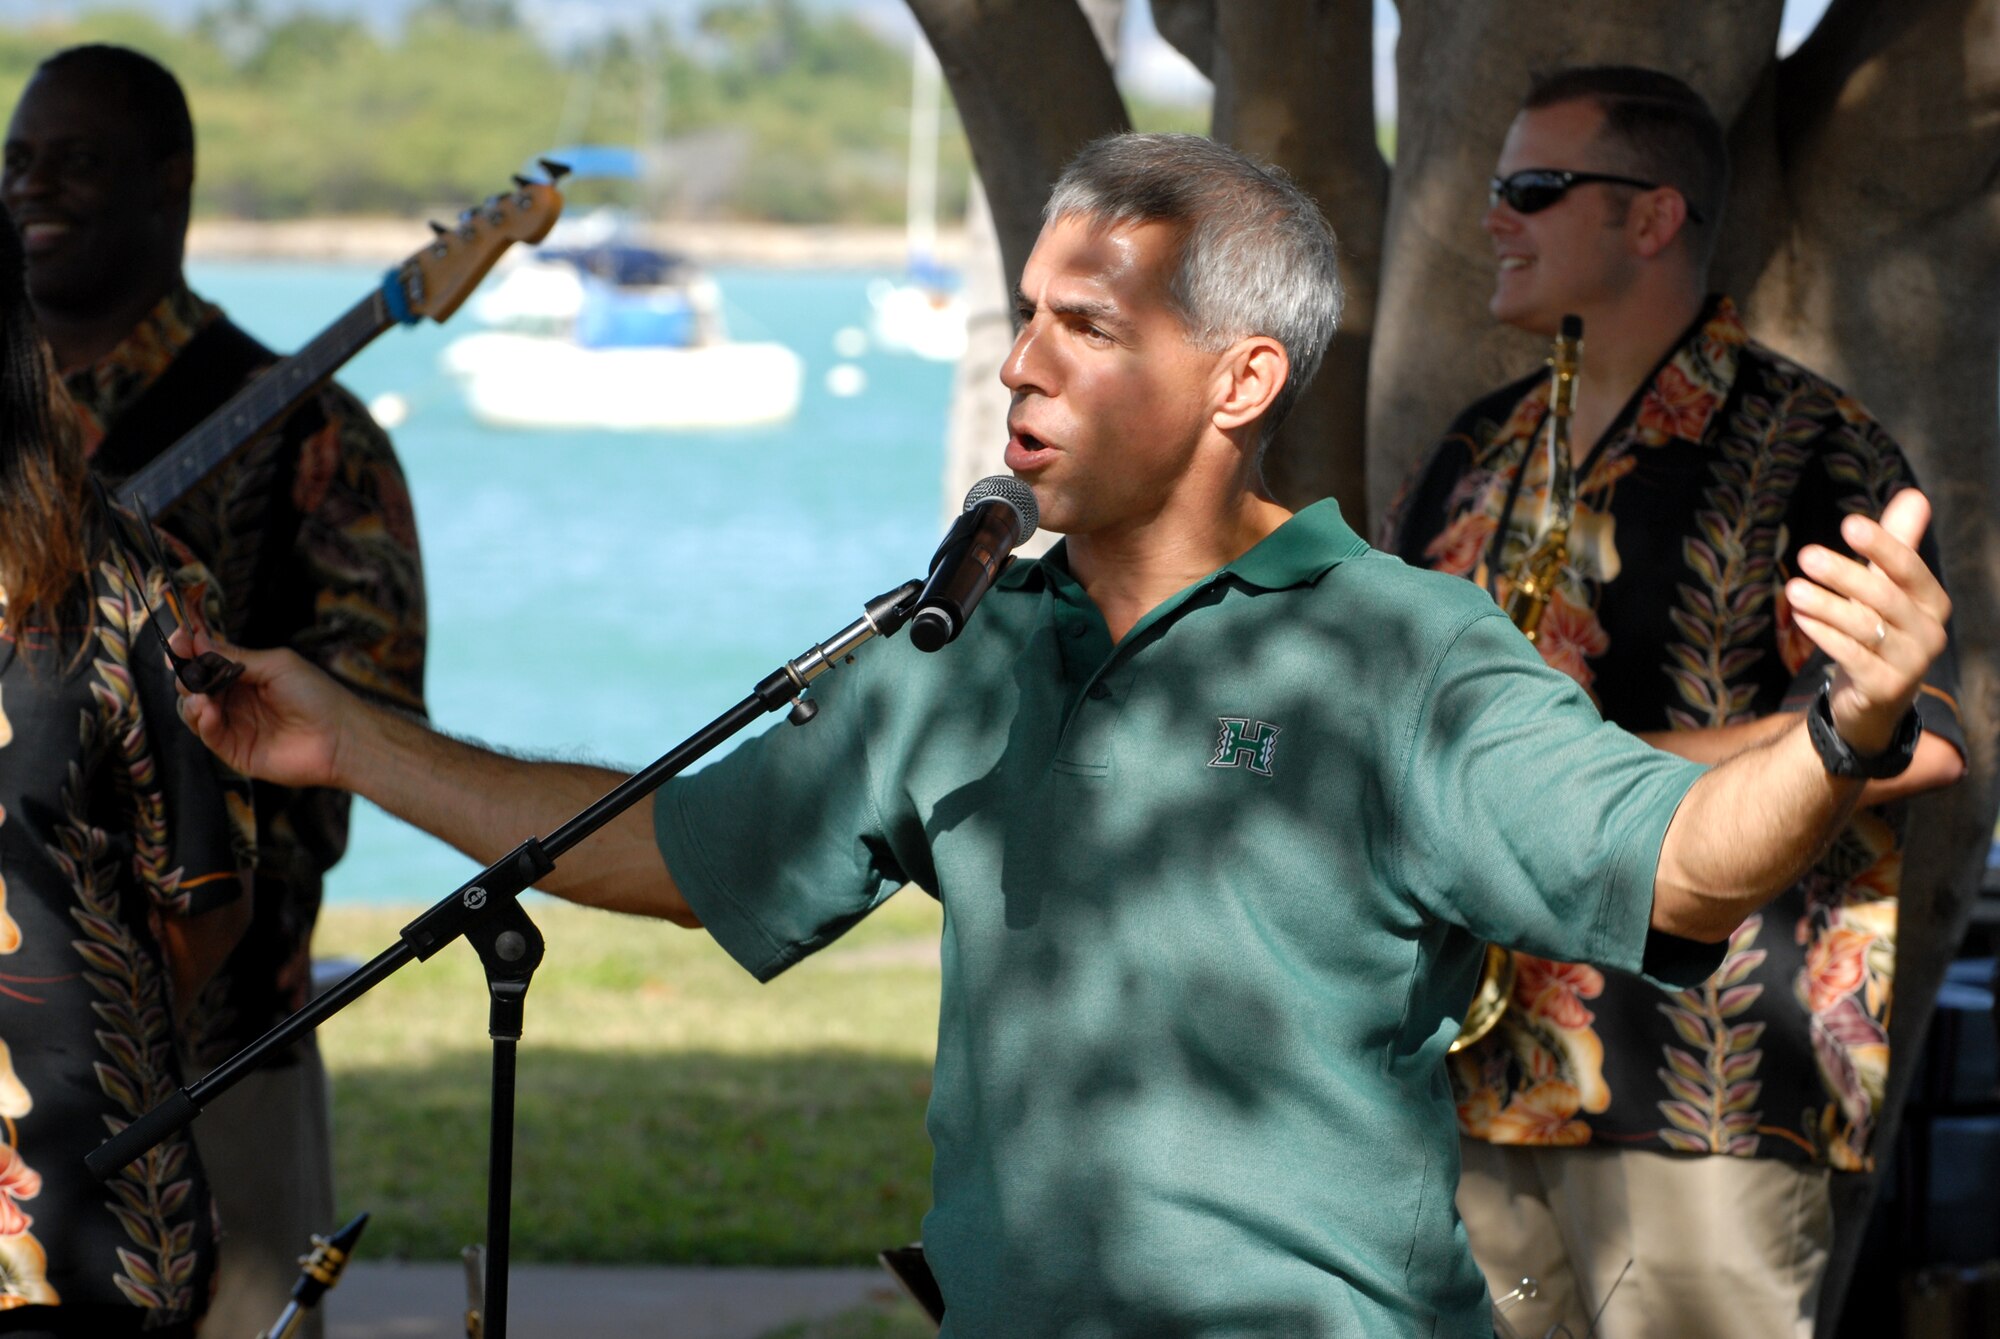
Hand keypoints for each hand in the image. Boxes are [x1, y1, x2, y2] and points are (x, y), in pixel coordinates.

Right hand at [169, 624, 351, 789]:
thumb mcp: (276, 665)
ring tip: (201, 696)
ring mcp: (233, 724)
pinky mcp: (234, 750)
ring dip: (190, 700)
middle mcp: (235, 698)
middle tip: (188, 669)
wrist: (340, 737)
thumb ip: (236, 656)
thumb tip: (198, 641)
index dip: (189, 650)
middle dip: (186, 674)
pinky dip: (202, 721)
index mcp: (244, 674)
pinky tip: (208, 711)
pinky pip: (207, 735)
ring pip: (192, 710)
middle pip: (193, 685)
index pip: (206, 660)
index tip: (179, 641)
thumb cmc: (317, 695)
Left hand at [1784, 488, 1950, 754]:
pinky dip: (1825, 635)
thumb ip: (1898, 545)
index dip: (1883, 545)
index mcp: (1933, 603)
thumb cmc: (1880, 632)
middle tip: (1805, 555)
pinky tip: (1800, 618)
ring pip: (1864, 628)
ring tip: (1792, 589)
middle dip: (1844, 575)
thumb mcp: (1889, 588)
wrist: (1875, 702)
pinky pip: (1852, 657)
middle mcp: (1929, 633)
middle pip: (1884, 597)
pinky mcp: (1885, 688)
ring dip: (1826, 606)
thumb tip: (1914, 495)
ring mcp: (1910, 664)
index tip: (1850, 523)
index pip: (1909, 568)